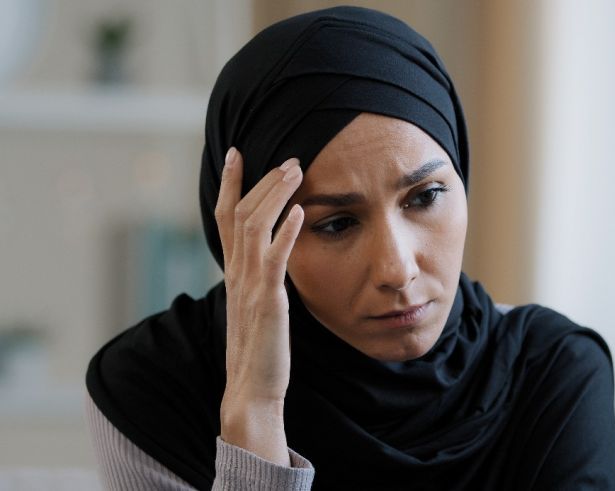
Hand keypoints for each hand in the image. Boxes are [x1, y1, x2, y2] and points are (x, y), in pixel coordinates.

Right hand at [215, 147, 302, 464]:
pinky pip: (274, 261)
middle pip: (240, 214)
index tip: (236, 154)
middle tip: (286, 157)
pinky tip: (301, 213)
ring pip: (255, 228)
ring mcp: (250, 287)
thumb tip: (272, 254)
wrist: (251, 389)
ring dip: (276, 195)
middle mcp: (236, 274)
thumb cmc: (258, 349)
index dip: (230, 184)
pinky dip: (286, 233)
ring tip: (296, 171)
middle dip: (261, 181)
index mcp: (233, 273)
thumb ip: (258, 277)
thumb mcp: (254, 305)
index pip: (225, 218)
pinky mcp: (268, 302)